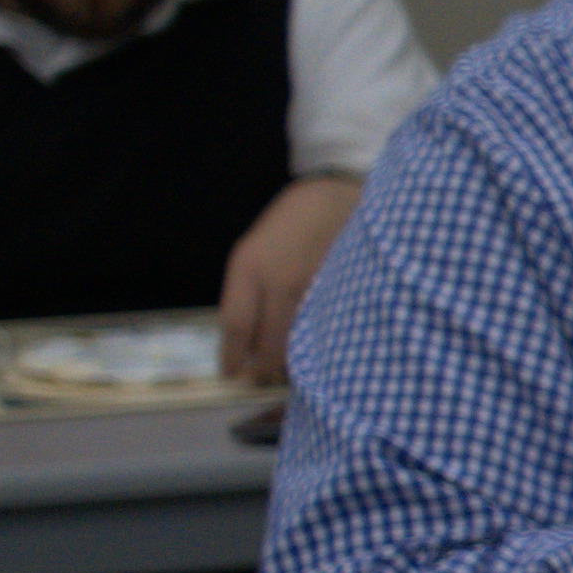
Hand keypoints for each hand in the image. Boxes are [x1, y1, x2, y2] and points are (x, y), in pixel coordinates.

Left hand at [217, 174, 363, 382]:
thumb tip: (246, 337)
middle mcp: (280, 280)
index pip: (236, 326)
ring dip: (291, 359)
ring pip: (299, 342)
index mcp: (249, 267)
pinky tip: (317, 349)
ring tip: (287, 368)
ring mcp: (314, 288)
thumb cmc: (290, 221)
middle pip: (269, 343)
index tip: (230, 372)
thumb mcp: (254, 250)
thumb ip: (248, 291)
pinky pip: (325, 330)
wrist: (335, 193)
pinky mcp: (342, 292)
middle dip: (262, 366)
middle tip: (259, 378)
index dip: (232, 356)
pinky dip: (318, 344)